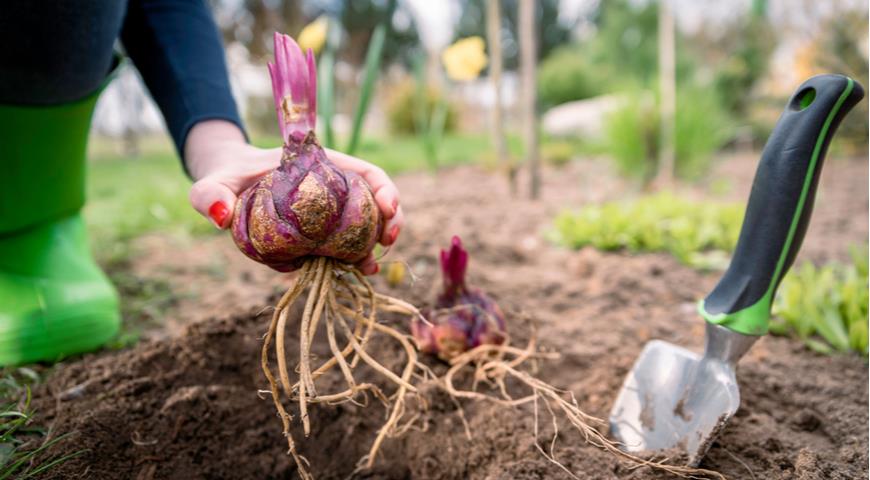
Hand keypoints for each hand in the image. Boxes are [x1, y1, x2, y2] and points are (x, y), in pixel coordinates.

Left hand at [185, 120, 403, 274]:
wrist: (226, 190)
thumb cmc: (225, 178)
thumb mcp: (213, 181)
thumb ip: (210, 193)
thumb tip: (221, 217)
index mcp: (323, 166)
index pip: (366, 173)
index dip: (384, 189)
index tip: (387, 206)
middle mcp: (333, 190)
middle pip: (375, 201)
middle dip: (391, 221)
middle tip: (388, 241)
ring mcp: (328, 216)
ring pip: (364, 228)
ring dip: (374, 248)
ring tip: (369, 269)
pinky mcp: (318, 238)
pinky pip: (342, 248)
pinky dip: (351, 261)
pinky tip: (352, 274)